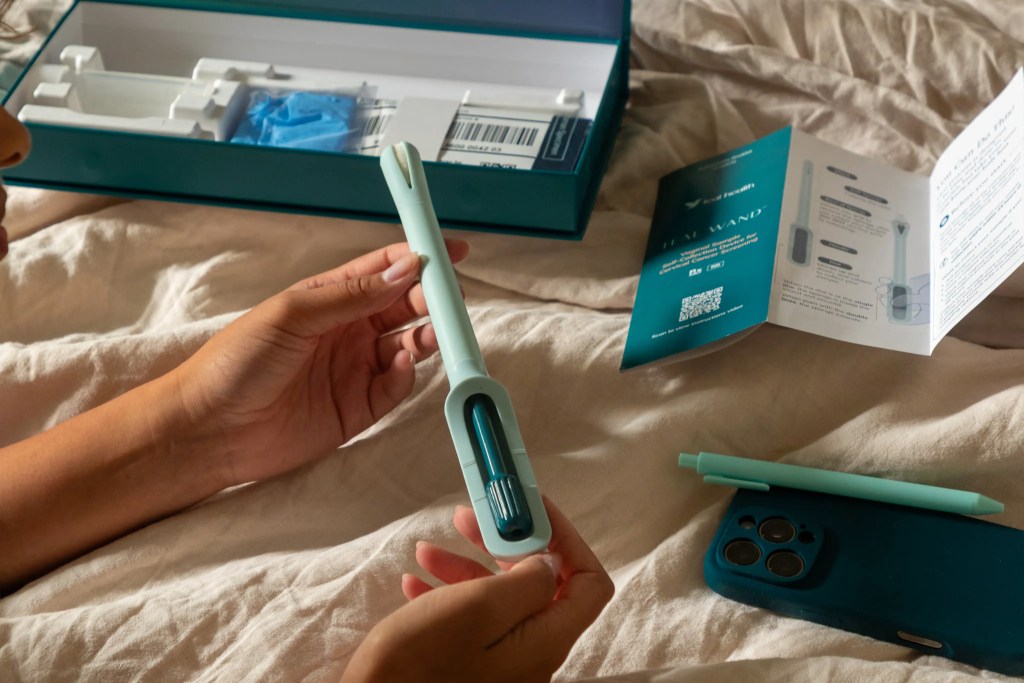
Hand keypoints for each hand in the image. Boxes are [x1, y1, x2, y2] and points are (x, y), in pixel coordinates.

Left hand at [172, 240, 467, 485]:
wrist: (210, 429)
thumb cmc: (236, 362)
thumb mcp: (292, 314)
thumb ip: (350, 294)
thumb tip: (405, 270)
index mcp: (328, 298)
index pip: (382, 271)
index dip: (417, 258)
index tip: (450, 250)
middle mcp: (347, 330)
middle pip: (403, 306)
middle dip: (430, 297)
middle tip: (452, 296)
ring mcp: (355, 369)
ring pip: (408, 345)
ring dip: (427, 335)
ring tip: (438, 331)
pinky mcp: (358, 408)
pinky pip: (396, 387)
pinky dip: (407, 375)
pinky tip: (403, 365)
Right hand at [342, 497, 614, 682]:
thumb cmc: (422, 661)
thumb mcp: (478, 607)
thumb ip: (528, 579)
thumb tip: (551, 560)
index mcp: (545, 638)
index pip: (589, 582)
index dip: (566, 538)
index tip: (530, 508)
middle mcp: (532, 652)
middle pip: (540, 583)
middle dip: (506, 543)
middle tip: (470, 516)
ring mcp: (502, 662)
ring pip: (500, 598)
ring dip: (468, 564)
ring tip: (426, 550)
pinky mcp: (470, 666)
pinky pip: (472, 620)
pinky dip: (448, 592)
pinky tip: (415, 582)